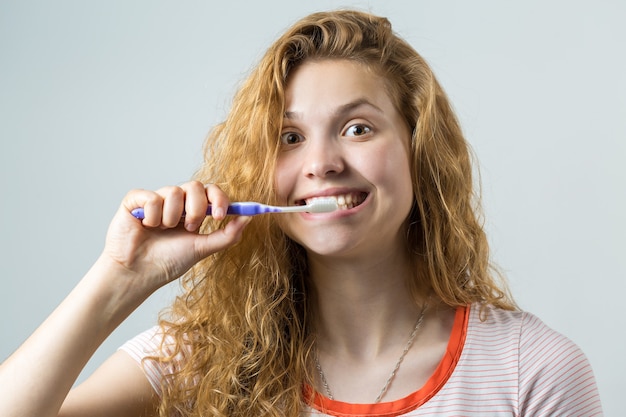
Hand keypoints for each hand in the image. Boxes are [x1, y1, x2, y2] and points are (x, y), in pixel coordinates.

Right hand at [101, 181, 249, 292]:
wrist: (137, 273)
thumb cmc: (167, 262)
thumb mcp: (202, 249)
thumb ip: (226, 235)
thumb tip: (248, 218)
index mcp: (193, 211)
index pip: (211, 192)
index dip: (219, 198)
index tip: (220, 216)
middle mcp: (176, 203)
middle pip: (195, 186)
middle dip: (196, 208)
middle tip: (190, 228)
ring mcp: (156, 200)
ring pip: (173, 191)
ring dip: (171, 216)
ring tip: (162, 230)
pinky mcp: (135, 201)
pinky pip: (151, 196)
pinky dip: (152, 215)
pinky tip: (146, 226)